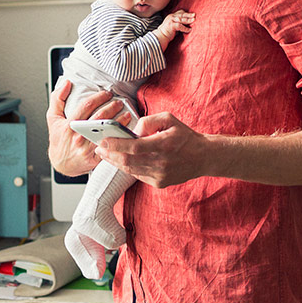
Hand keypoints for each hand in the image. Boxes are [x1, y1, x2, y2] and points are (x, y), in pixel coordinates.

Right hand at [46, 78, 136, 176]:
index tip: (107, 94)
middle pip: (100, 118)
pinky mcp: (94, 158)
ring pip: (107, 132)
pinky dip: (119, 138)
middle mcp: (78, 136)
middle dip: (112, 107)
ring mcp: (87, 148)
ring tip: (126, 114)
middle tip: (119, 102)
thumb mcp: (53, 119)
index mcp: (69, 125)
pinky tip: (125, 132)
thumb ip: (57, 99)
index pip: (87, 106)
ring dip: (119, 122)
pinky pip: (110, 146)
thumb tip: (66, 83)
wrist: (61, 163)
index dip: (99, 97)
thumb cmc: (58, 140)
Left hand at [93, 111, 207, 188]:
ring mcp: (160, 176)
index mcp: (164, 145)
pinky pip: (138, 175)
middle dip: (110, 155)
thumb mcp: (169, 119)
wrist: (202, 157)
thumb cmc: (184, 136)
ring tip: (105, 154)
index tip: (101, 141)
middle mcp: (161, 163)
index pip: (133, 147)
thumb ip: (148, 121)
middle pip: (128, 161)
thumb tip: (131, 131)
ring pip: (130, 170)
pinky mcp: (159, 183)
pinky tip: (121, 160)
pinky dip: (127, 167)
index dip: (115, 145)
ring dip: (115, 162)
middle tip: (99, 148)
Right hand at [156, 9, 194, 46]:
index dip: (185, 13)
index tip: (191, 14)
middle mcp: (171, 17)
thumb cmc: (167, 33)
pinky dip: (185, 28)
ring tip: (194, 20)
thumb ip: (178, 24)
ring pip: (181, 19)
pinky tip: (189, 30)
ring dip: (188, 20)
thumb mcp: (173, 26)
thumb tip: (186, 25)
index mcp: (171, 16)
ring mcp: (171, 21)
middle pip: (181, 14)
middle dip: (188, 15)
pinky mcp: (171, 25)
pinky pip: (180, 26)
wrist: (160, 37)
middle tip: (194, 15)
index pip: (179, 12)